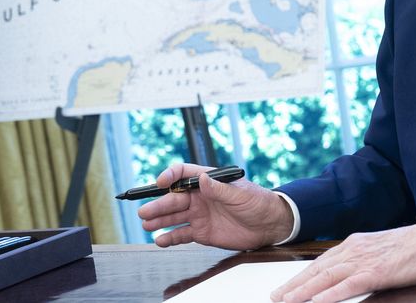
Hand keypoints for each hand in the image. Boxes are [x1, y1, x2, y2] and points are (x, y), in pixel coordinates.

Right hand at [138, 163, 294, 249]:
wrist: (270, 225)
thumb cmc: (259, 203)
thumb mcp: (241, 194)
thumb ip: (220, 189)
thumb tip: (202, 178)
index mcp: (209, 182)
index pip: (184, 174)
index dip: (170, 176)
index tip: (160, 183)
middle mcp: (201, 197)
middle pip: (174, 198)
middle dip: (159, 204)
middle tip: (145, 212)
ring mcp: (200, 215)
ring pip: (174, 216)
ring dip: (159, 220)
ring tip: (147, 224)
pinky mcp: (202, 232)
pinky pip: (182, 234)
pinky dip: (170, 237)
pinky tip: (160, 240)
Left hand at [270, 218, 415, 302]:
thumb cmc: (413, 246)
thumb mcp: (380, 249)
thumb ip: (363, 258)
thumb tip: (350, 272)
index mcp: (355, 243)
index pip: (322, 262)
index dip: (302, 275)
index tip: (287, 286)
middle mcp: (354, 250)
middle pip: (318, 270)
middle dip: (294, 284)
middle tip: (276, 297)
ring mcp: (364, 261)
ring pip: (326, 277)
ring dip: (303, 290)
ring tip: (286, 300)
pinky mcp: (376, 272)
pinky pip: (348, 285)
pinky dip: (330, 294)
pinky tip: (316, 301)